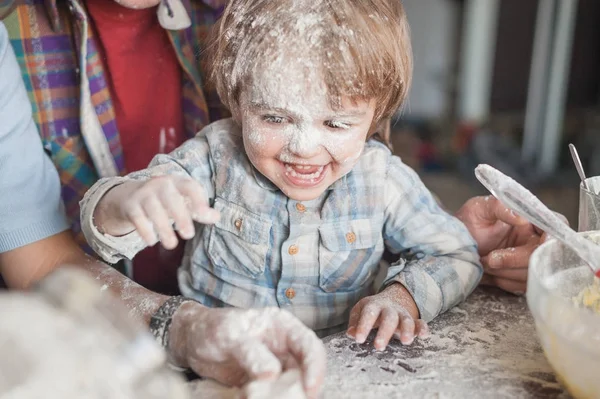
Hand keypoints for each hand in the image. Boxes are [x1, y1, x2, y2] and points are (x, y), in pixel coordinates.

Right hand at [95, 176, 219, 248]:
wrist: (129, 196)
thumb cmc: (164, 201)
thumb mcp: (182, 202)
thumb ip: (199, 211)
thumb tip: (217, 217)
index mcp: (177, 182)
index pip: (190, 186)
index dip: (198, 199)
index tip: (204, 215)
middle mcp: (160, 184)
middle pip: (171, 198)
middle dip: (181, 217)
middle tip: (189, 235)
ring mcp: (144, 193)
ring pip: (153, 209)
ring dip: (163, 228)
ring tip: (171, 245)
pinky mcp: (130, 205)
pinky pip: (138, 217)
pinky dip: (145, 230)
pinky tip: (152, 242)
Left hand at [168, 304, 326, 398]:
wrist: (191, 341)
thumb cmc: (212, 328)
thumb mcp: (230, 335)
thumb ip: (252, 352)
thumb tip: (272, 373)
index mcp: (283, 326)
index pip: (309, 346)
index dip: (315, 367)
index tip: (310, 389)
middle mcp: (283, 347)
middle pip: (304, 371)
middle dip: (297, 388)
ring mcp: (273, 366)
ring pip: (288, 386)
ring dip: (279, 396)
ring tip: (253, 395)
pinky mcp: (262, 384)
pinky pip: (271, 395)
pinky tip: (245, 396)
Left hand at [346, 283, 428, 350]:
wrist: (391, 299)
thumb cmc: (371, 310)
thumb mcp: (360, 312)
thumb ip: (354, 322)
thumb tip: (351, 334)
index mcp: (374, 305)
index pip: (368, 314)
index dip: (363, 326)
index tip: (358, 340)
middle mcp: (389, 309)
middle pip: (389, 318)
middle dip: (384, 332)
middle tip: (378, 347)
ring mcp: (402, 314)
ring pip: (407, 320)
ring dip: (407, 330)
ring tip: (405, 342)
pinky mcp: (413, 320)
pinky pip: (420, 323)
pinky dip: (423, 328)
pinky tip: (423, 336)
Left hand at [455, 195, 547, 293]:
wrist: (453, 244)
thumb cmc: (468, 222)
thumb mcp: (480, 207)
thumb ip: (500, 206)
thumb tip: (522, 218)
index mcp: (532, 219)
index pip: (556, 226)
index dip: (550, 239)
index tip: (535, 247)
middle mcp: (536, 239)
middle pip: (545, 255)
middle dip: (516, 259)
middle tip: (490, 258)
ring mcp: (531, 260)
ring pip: (534, 273)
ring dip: (506, 272)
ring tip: (484, 262)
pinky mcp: (522, 276)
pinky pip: (522, 285)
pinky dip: (504, 281)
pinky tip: (488, 273)